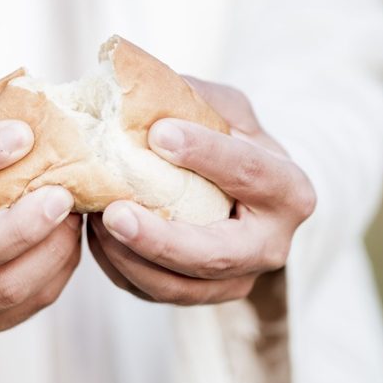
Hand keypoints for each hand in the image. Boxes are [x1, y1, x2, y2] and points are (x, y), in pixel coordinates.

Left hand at [87, 79, 315, 305]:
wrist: (244, 190)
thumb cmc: (232, 140)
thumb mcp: (227, 108)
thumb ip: (195, 98)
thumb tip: (137, 87)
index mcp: (288, 190)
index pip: (251, 174)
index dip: (207, 155)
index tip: (159, 134)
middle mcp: (270, 246)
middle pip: (215, 254)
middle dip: (161, 238)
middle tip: (114, 213)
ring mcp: (236, 279)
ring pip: (179, 287)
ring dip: (128, 257)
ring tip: (94, 218)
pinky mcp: (200, 295)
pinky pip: (153, 292)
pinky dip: (119, 267)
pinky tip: (97, 236)